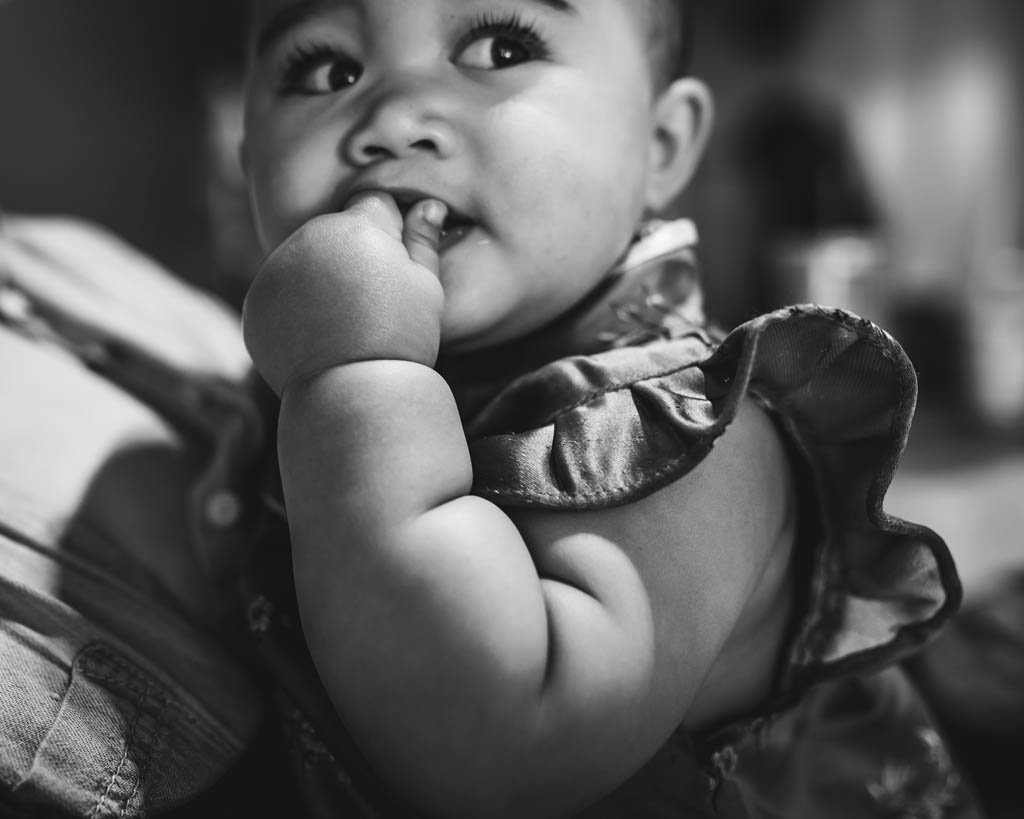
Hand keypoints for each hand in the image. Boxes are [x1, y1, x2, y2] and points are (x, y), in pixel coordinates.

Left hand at [242, 193, 447, 394]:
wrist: (356, 393)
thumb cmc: (403, 337)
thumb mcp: (426, 286)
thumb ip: (422, 240)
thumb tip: (428, 205)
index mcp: (355, 226)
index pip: (375, 206)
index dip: (392, 234)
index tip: (397, 269)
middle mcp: (307, 238)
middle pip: (335, 233)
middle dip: (353, 255)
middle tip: (372, 303)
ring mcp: (274, 270)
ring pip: (304, 261)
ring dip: (321, 278)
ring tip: (344, 322)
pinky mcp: (254, 303)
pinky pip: (279, 293)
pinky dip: (294, 309)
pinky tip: (318, 336)